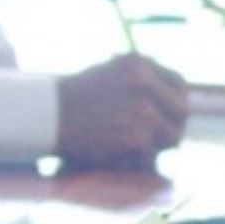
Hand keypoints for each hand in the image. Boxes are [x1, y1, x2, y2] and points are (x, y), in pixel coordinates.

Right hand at [55, 54, 188, 165]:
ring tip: (128, 145)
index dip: (174, 101)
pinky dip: (137, 160)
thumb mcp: (109, 73)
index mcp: (139, 63)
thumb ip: (142, 82)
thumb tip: (174, 99)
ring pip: (171, 137)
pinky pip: (152, 156)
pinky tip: (116, 153)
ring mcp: (142, 112)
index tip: (165, 113)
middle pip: (181, 112)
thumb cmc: (73, 98)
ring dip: (155, 145)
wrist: (43, 116)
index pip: (179, 84)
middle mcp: (144, 84)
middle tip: (152, 136)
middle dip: (170, 125)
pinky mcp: (137, 139)